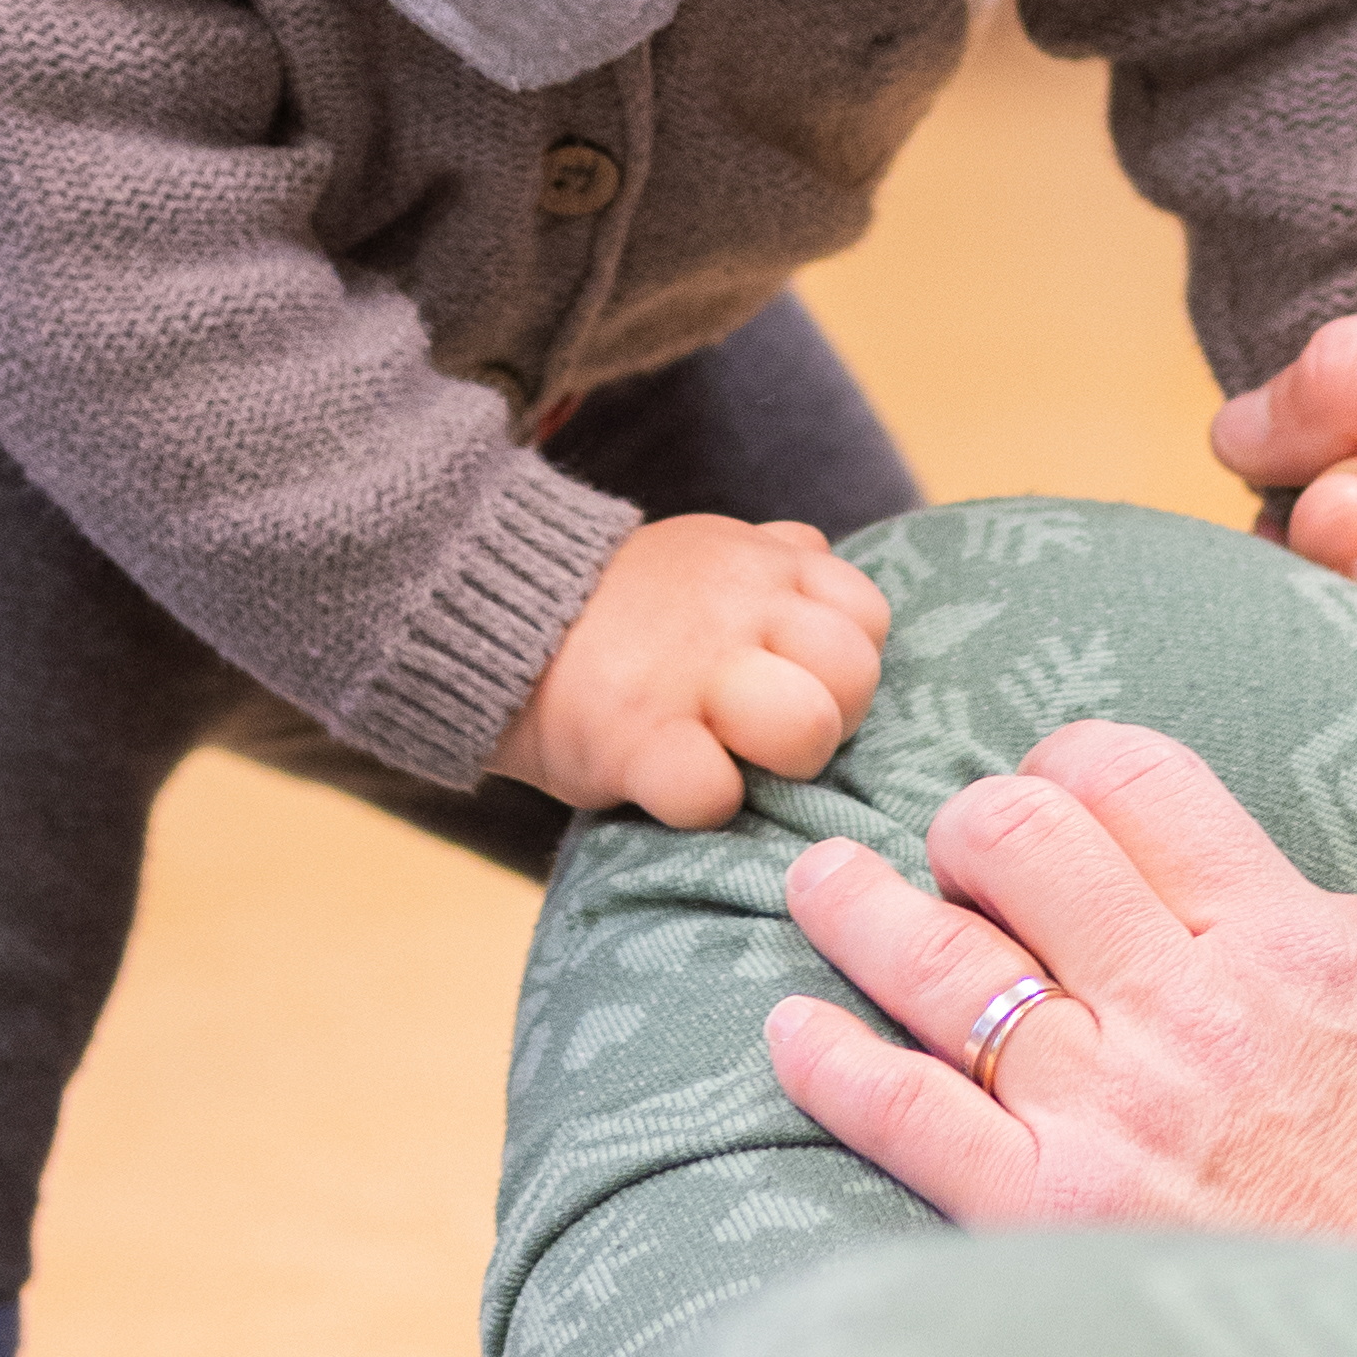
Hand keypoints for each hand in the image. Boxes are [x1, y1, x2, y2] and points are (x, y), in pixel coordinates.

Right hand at [496, 513, 892, 833]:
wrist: (488, 615)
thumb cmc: (617, 608)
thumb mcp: (702, 552)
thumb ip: (772, 559)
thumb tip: (823, 559)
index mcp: (762, 565)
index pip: (868, 617)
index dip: (842, 663)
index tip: (793, 678)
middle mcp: (739, 611)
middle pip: (852, 675)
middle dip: (826, 718)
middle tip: (765, 731)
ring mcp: (691, 675)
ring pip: (806, 728)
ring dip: (777, 763)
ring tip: (730, 757)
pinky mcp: (638, 739)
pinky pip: (715, 793)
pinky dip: (701, 804)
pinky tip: (671, 784)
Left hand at [767, 715, 1356, 1238]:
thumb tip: (1290, 897)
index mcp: (1285, 942)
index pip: (1135, 781)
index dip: (1074, 765)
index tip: (1057, 792)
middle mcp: (1178, 1004)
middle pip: (1018, 840)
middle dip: (971, 823)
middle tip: (956, 850)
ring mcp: (1102, 1110)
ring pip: (936, 958)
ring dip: (857, 905)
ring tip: (821, 885)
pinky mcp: (1043, 1219)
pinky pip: (900, 1113)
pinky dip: (828, 1061)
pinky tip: (791, 1032)